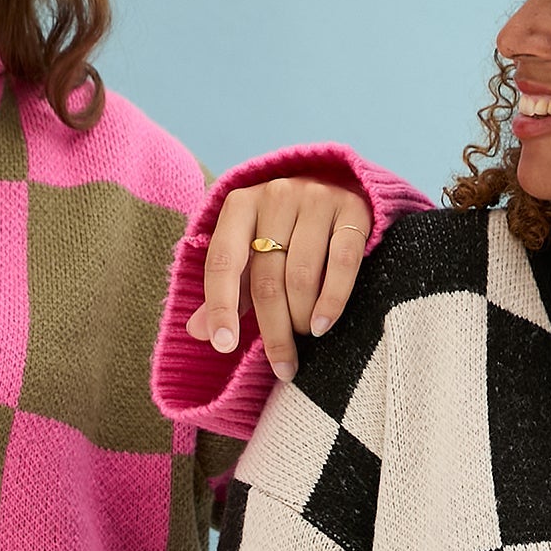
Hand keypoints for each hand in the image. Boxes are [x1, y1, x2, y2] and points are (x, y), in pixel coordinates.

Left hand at [190, 179, 372, 383]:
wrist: (340, 187)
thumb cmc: (285, 230)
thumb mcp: (250, 253)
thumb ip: (228, 290)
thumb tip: (197, 332)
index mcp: (239, 204)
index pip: (222, 262)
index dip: (220, 306)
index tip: (224, 345)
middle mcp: (275, 195)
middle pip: (266, 278)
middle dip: (273, 330)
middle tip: (281, 362)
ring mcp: (316, 199)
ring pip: (302, 276)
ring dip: (301, 318)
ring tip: (302, 334)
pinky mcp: (353, 210)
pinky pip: (342, 264)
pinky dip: (332, 301)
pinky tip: (322, 325)